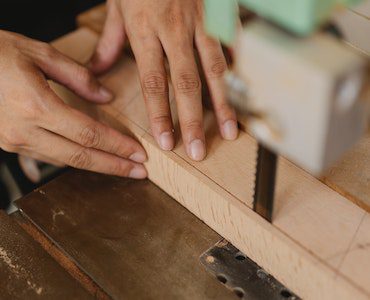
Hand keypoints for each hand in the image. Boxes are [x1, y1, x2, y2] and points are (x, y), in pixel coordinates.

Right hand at [0, 30, 146, 178]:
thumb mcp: (39, 53)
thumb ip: (78, 76)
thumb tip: (106, 96)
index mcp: (36, 106)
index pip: (89, 135)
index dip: (117, 146)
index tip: (139, 154)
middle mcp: (24, 130)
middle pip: (80, 157)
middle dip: (114, 166)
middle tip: (140, 172)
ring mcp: (14, 141)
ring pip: (65, 162)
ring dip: (97, 166)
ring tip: (121, 168)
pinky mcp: (10, 143)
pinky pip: (49, 157)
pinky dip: (75, 160)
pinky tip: (91, 159)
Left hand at [89, 0, 237, 160]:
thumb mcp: (116, 5)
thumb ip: (109, 42)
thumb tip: (97, 71)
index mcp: (145, 30)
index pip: (153, 82)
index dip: (160, 114)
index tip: (165, 141)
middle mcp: (174, 30)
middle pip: (186, 84)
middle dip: (193, 120)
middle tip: (197, 150)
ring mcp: (200, 22)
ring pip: (215, 71)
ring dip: (223, 104)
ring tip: (230, 132)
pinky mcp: (218, 15)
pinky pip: (230, 47)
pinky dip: (238, 73)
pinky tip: (244, 95)